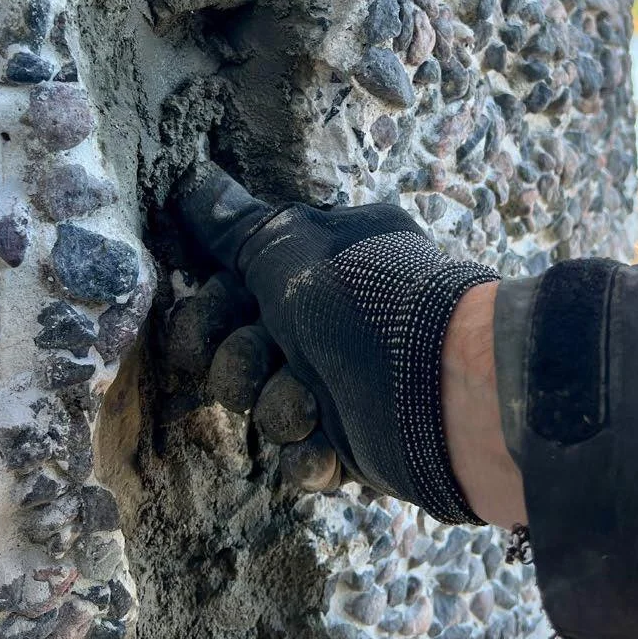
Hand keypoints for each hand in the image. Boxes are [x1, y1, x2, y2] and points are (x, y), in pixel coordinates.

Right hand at [178, 163, 499, 522]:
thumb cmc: (365, 305)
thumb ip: (236, 227)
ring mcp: (343, 383)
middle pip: (239, 354)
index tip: (201, 331)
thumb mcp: (291, 249)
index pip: (233, 289)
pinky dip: (310, 455)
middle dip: (240, 367)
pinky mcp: (356, 443)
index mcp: (319, 264)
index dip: (208, 316)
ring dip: (280, 408)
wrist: (444, 392)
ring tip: (312, 404)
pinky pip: (303, 458)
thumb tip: (193, 181)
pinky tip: (325, 446)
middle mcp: (329, 319)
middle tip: (267, 359)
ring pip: (266, 409)